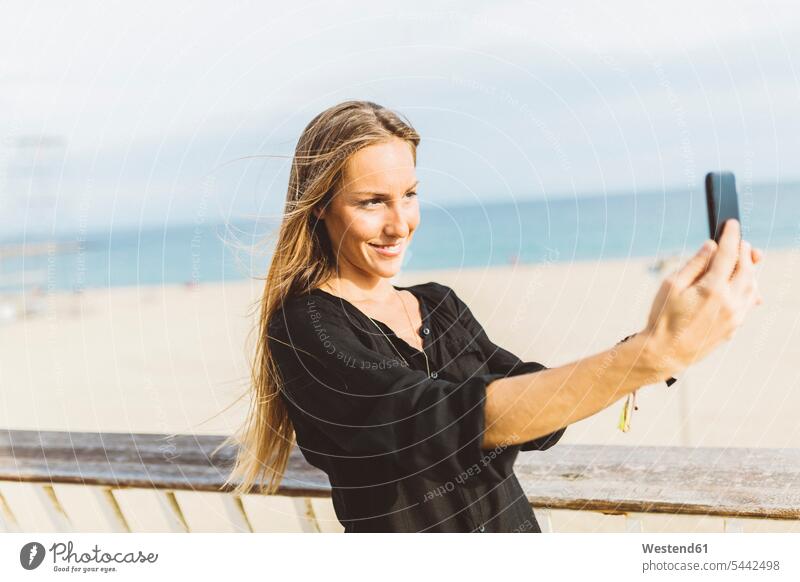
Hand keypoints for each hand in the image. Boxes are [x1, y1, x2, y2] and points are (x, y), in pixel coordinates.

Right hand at [641, 219, 763, 375]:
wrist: (665, 352)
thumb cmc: (662, 317)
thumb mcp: (671, 285)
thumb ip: (694, 263)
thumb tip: (711, 246)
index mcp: (712, 288)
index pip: (729, 254)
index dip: (731, 235)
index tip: (732, 224)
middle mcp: (729, 302)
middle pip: (747, 268)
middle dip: (745, 251)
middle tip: (740, 241)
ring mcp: (735, 316)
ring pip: (753, 286)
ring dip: (750, 270)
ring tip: (743, 260)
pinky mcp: (734, 327)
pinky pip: (749, 303)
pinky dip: (750, 288)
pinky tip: (746, 284)